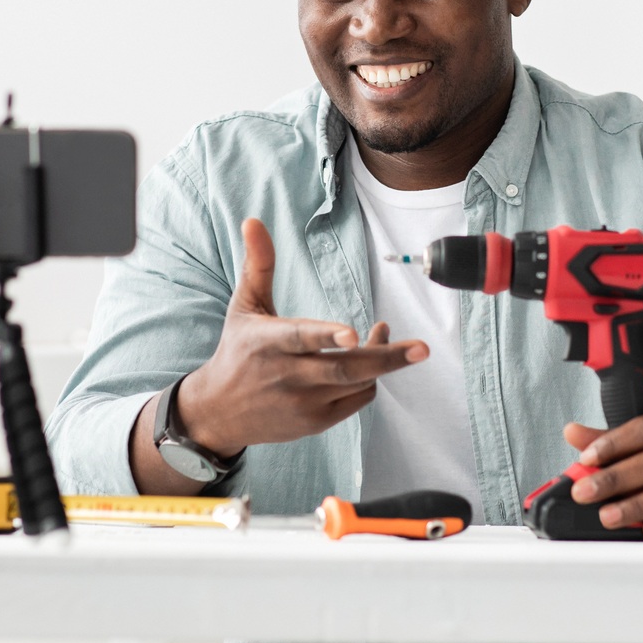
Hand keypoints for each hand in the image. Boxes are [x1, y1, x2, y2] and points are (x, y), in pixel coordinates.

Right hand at [177, 218, 427, 453]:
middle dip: (387, 358)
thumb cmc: (237, 350)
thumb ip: (258, 265)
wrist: (220, 412)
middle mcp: (286, 375)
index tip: (354, 333)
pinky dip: (370, 381)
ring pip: (356, 383)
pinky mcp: (314, 422)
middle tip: (421, 348)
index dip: (328, 335)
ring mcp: (302, 403)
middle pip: (343, 368)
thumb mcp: (244, 306)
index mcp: (267, 342)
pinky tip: (369, 362)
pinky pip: (356, 400)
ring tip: (385, 334)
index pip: (302, 337)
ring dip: (381, 361)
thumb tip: (254, 219)